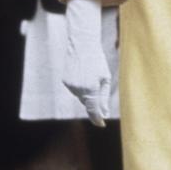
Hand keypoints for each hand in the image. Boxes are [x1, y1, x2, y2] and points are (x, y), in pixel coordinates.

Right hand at [61, 0, 111, 126]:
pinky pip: (75, 90)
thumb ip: (104, 97)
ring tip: (91, 78)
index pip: (94, 110)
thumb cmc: (97, 60)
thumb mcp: (105, 78)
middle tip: (102, 102)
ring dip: (87, 93)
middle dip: (94, 104)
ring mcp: (70, 86)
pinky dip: (80, 87)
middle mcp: (79, 89)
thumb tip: (104, 113)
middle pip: (88, 104)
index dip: (97, 119)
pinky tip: (84, 75)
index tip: (102, 124)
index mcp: (91, 89)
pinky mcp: (65, 81)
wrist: (82, 45)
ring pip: (81, 97)